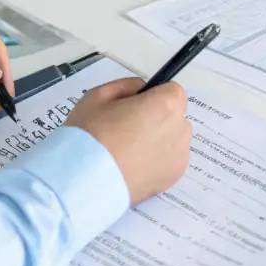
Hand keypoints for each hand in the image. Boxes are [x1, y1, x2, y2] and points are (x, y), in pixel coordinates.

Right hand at [66, 78, 191, 203]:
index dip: (155, 95)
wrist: (86, 180)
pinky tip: (133, 164)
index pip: (173, 91)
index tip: (137, 104)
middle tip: (128, 127)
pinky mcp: (173, 179)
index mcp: (166, 105)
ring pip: (172, 140)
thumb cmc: (92, 133)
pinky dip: (157, 160)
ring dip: (159, 139)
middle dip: (157, 117)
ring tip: (129, 149)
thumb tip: (142, 90)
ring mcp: (179, 157)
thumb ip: (128, 85)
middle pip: (174, 116)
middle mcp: (179, 130)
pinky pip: (169, 161)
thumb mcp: (100, 95)